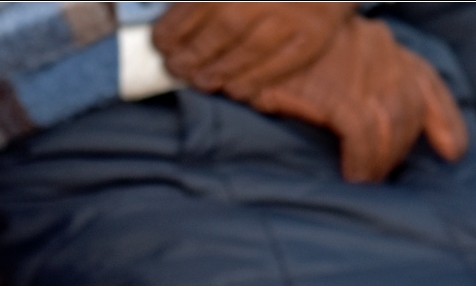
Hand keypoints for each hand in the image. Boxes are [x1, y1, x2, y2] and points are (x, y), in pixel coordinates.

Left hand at [155, 3, 352, 99]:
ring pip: (249, 48)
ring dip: (217, 70)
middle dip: (193, 52)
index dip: (176, 25)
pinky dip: (250, 81)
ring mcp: (297, 12)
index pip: (205, 0)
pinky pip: (278, 66)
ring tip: (200, 79)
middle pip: (226, 24)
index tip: (162, 42)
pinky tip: (232, 87)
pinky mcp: (314, 36)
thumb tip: (170, 26)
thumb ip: (201, 0)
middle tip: (177, 66)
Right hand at [160, 5, 465, 182]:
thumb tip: (362, 114)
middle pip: (410, 111)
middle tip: (381, 176)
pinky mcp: (334, 92)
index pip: (426, 80)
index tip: (454, 151)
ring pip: (391, 125)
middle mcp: (380, 52)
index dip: (445, 120)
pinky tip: (353, 176)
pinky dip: (363, 161)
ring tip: (366, 181)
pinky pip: (362, 136)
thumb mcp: (325, 54)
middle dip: (400, 150)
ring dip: (382, 161)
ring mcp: (359, 71)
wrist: (247, 32)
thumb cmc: (278, 52)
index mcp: (380, 43)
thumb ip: (352, 73)